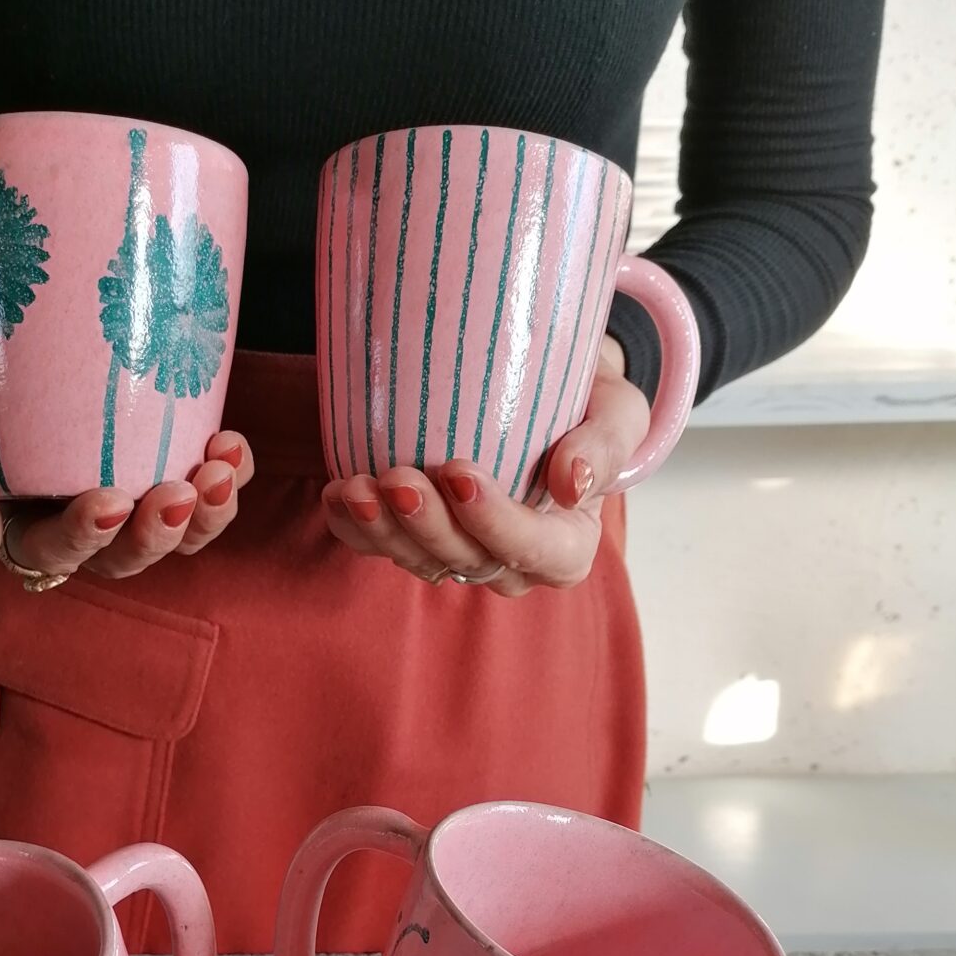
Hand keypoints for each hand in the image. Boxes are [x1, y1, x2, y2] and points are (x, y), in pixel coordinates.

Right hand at [0, 288, 253, 576]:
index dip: (83, 538)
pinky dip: (229, 476)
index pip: (51, 552)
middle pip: (124, 557)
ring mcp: (129, 489)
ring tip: (218, 472)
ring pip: (176, 534)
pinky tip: (231, 447)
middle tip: (177, 492)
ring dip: (206, 516)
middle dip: (157, 534)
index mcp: (19, 521)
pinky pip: (206, 489)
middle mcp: (78, 519)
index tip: (108, 500)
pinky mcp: (166, 456)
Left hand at [321, 337, 647, 592]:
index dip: (494, 521)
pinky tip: (337, 493)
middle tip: (399, 478)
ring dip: (382, 528)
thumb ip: (605, 444)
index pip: (534, 550)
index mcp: (566, 545)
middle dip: (428, 525)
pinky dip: (353, 526)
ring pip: (417, 560)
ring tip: (355, 487)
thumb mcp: (618, 413)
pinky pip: (380, 547)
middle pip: (467, 561)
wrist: (546, 393)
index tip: (460, 473)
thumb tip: (574, 483)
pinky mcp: (416, 539)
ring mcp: (459, 554)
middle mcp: (510, 563)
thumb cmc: (588, 407)